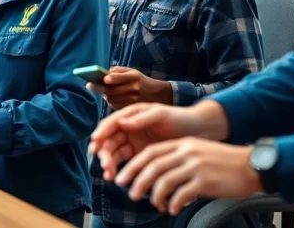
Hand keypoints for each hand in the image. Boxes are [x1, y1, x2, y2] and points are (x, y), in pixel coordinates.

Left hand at [87, 67, 172, 109]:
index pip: (118, 78)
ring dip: (105, 95)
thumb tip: (104, 74)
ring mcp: (133, 100)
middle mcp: (134, 88)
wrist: (159, 95)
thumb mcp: (133, 72)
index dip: (109, 79)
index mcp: (134, 76)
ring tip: (103, 91)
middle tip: (90, 85)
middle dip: (99, 88)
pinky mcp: (131, 109)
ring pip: (111, 99)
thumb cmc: (141, 81)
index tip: (101, 79)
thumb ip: (119, 71)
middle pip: (112, 90)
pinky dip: (111, 102)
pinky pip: (115, 106)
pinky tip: (112, 98)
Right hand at [89, 102, 219, 181]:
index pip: (111, 123)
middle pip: (109, 140)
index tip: (95, 143)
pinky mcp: (140, 156)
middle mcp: (129, 128)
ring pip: (114, 153)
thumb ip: (142, 118)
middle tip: (105, 165)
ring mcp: (133, 143)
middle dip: (104, 153)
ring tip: (110, 175)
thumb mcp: (161, 114)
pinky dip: (119, 170)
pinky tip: (117, 178)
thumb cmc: (179, 118)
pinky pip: (125, 163)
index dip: (101, 132)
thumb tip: (121, 123)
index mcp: (131, 114)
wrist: (198, 132)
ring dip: (109, 164)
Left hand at [114, 138, 260, 215]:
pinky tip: (172, 209)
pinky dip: (172, 203)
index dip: (134, 166)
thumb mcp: (198, 152)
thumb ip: (179, 160)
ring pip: (164, 182)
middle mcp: (187, 152)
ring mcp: (195, 166)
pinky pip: (180, 194)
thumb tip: (158, 179)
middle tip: (131, 194)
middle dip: (138, 181)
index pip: (150, 153)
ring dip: (154, 195)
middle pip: (153, 167)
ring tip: (154, 204)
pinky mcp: (204, 181)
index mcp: (183, 144)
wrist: (251, 166)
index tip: (123, 177)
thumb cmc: (224, 163)